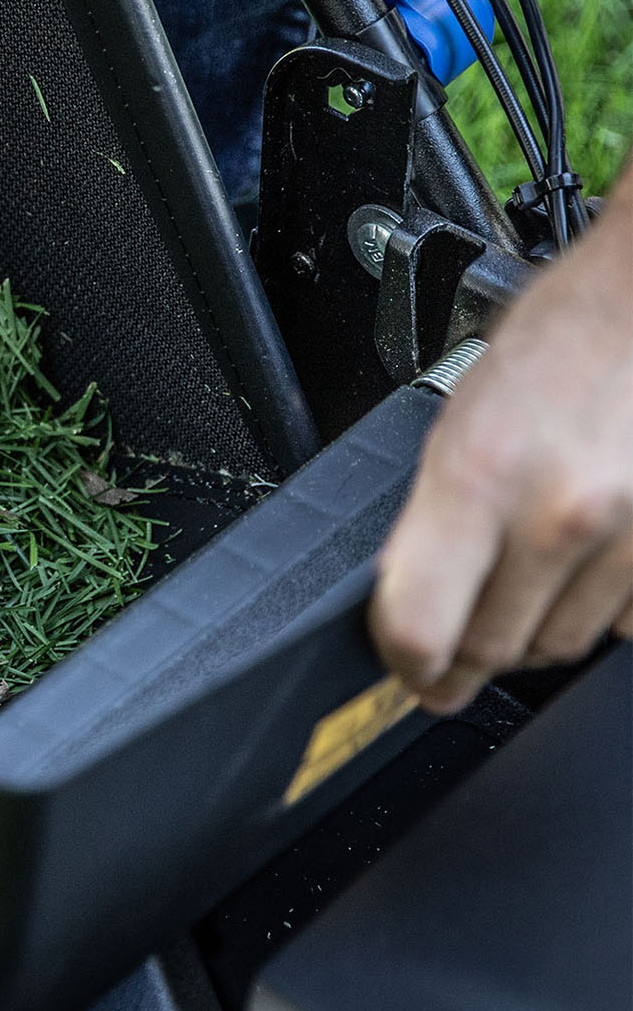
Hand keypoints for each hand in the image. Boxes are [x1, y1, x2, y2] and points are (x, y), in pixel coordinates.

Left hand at [373, 171, 632, 712]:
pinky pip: (623, 621)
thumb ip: (434, 516)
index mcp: (478, 479)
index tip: (401, 668)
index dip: (403, 661)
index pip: (420, 627)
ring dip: (529, 636)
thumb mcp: (459, 421)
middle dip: (461, 661)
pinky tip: (582, 564)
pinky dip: (597, 609)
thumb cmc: (559, 342)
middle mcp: (555, 515)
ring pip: (559, 644)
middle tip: (444, 660)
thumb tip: (409, 596)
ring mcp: (626, 537)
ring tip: (516, 589)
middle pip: (493, 650)